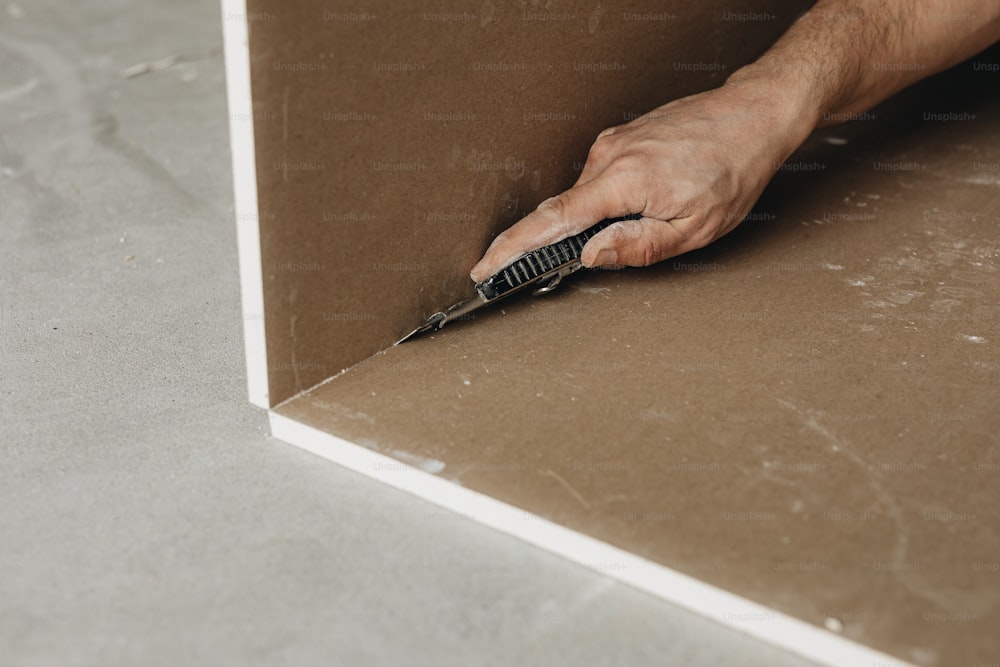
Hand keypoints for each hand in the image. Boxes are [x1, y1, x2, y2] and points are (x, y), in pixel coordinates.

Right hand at [469, 78, 811, 281]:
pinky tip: (640, 206)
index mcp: (621, 181)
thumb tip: (589, 256)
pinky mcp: (624, 139)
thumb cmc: (732, 168)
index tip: (485, 266)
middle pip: (564, 212)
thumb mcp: (693, 227)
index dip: (511, 248)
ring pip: (588, 198)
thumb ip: (636, 246)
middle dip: (552, 242)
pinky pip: (602, 180)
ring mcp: (614, 144)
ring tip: (643, 226)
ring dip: (597, 221)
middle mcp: (609, 156)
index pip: (550, 222)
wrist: (755, 114)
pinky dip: (607, 202)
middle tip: (562, 263)